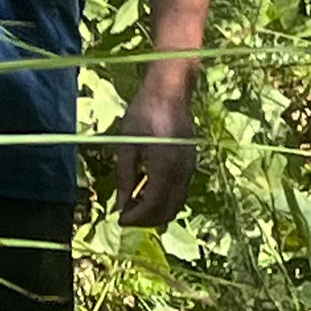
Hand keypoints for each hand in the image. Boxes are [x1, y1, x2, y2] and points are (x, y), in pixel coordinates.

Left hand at [113, 66, 199, 228]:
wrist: (171, 90)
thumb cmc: (145, 112)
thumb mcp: (127, 144)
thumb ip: (125, 177)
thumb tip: (120, 205)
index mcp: (164, 167)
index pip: (152, 206)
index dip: (135, 218)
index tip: (119, 219)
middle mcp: (182, 172)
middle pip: (167, 211)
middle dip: (146, 220)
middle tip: (126, 215)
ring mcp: (189, 168)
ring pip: (176, 204)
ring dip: (156, 211)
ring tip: (135, 205)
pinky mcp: (191, 164)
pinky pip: (180, 192)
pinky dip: (165, 200)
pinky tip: (148, 192)